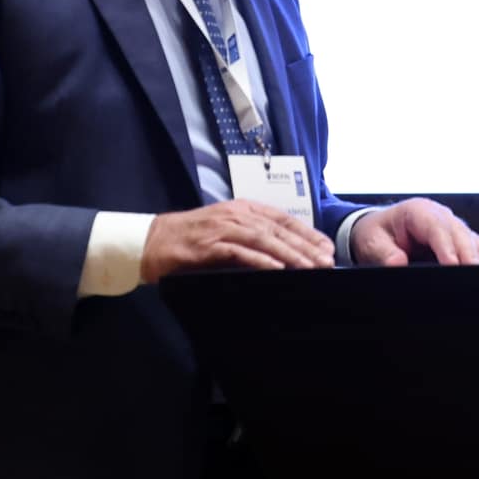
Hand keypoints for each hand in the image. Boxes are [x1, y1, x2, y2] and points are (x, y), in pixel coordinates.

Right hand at [140, 199, 334, 282]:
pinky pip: (239, 252)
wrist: (152, 242)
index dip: (306, 232)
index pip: (282, 219)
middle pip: (278, 229)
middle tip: (326, 261)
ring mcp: (222, 228)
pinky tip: (277, 269)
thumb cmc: (192, 239)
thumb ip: (251, 237)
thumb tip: (285, 254)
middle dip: (305, 246)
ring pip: (263, 240)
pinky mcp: (208, 246)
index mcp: (243, 209)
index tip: (326, 247)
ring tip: (309, 266)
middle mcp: (236, 215)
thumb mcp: (226, 231)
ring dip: (289, 253)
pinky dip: (260, 260)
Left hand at [350, 198, 478, 267]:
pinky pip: (477, 248)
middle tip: (474, 274)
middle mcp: (440, 215)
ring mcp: (452, 227)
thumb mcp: (373, 243)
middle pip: (459, 233)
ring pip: (473, 240)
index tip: (452, 264)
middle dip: (468, 253)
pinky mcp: (459, 240)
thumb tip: (398, 263)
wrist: (378, 230)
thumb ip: (385, 253)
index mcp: (418, 211)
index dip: (446, 245)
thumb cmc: (377, 234)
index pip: (436, 227)